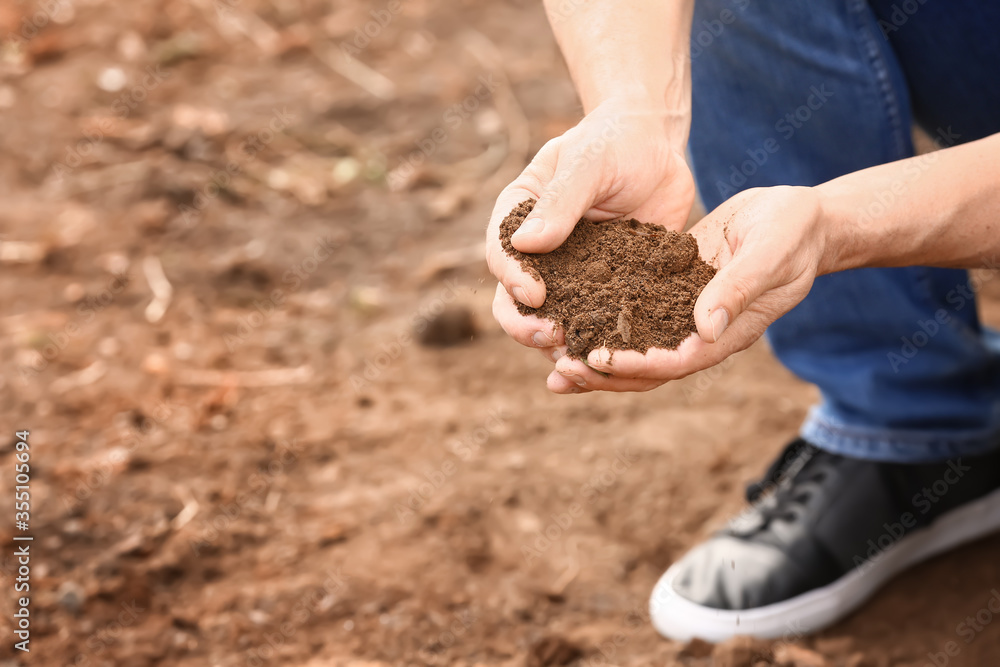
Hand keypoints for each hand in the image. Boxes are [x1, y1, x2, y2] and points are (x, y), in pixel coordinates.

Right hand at [486, 96, 695, 365]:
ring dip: (559, 347)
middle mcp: (538, 254)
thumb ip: (562, 201)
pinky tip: (609, 367)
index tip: (535, 294)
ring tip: (577, 361)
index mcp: (518, 218)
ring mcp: (570, 277)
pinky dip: (597, 349)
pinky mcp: (605, 292)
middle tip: (551, 337)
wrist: (657, 148)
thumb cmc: (615, 142)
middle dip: (526, 326)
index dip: (512, 278)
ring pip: (551, 322)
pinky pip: (594, 326)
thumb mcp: (588, 162)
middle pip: (514, 302)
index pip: (502, 254)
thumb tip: (525, 245)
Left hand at [547, 186, 826, 392]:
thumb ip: (739, 287)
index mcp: (729, 330)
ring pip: (637, 349)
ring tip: (553, 363)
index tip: (601, 361)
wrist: (799, 218)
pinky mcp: (672, 292)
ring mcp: (686, 314)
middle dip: (606, 374)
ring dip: (598, 359)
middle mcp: (703, 331)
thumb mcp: (770, 250)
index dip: (639, 364)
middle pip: (650, 368)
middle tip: (561, 371)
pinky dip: (605, 323)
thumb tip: (703, 327)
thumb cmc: (793, 230)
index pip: (679, 360)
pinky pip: (635, 317)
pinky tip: (570, 319)